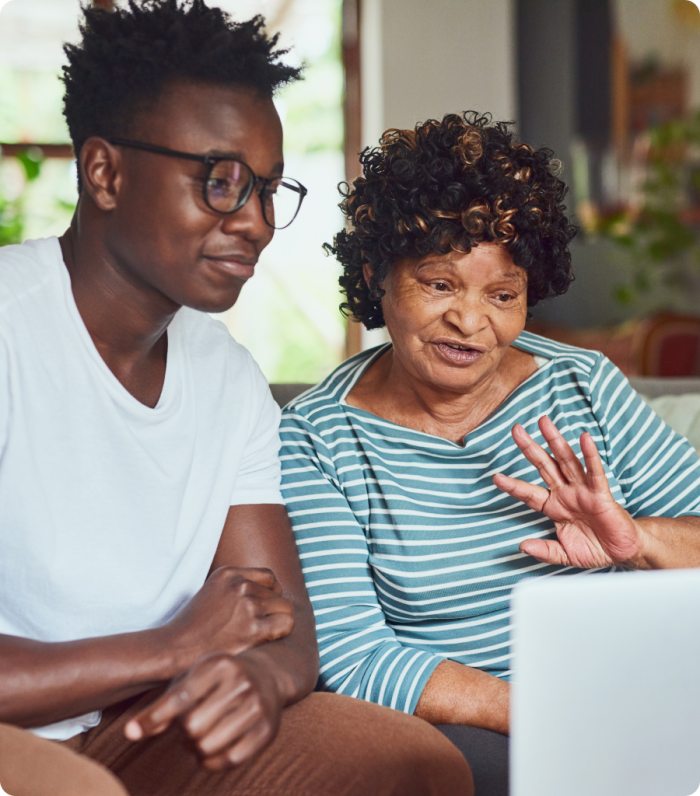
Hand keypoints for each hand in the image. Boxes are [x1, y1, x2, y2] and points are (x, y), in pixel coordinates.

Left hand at [125, 652, 281, 769]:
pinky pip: (229, 760)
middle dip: (183, 732)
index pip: (180, 697)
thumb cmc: (219, 679)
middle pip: (192, 726)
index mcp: (219, 664)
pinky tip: (211, 750)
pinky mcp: (267, 730)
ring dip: (195, 748)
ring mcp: (257, 705)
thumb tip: (130, 733)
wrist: (268, 675)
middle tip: (187, 726)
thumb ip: (163, 705)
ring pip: (208, 746)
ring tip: (198, 737)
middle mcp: (241, 681)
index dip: (154, 717)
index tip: (130, 732)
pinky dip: (212, 762)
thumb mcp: (192, 679)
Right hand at [160, 566, 293, 672]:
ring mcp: (248, 606)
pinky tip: (267, 640)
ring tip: (261, 635)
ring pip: (285, 608)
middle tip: (259, 627)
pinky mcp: (253, 629)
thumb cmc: (192, 627)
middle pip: (278, 594)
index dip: (271, 593)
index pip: (269, 577)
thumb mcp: (211, 591)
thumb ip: (235, 587)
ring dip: (277, 622)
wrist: (175, 649)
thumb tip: (268, 592)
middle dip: (272, 610)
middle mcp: (240, 585)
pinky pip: (286, 624)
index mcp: (229, 573)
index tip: (264, 608)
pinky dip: (281, 632)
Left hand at [492, 416, 642, 567]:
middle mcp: (566, 493)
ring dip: (555, 441)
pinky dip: (590, 455)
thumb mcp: (564, 554)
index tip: (495, 477)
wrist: (623, 552)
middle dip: (529, 447)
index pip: (529, 493)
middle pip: (544, 466)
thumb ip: (545, 550)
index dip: (513, 485)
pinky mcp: (601, 494)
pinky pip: (594, 472)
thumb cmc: (595, 549)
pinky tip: (584, 438)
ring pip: (566, 461)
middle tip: (515, 429)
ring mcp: (583, 491)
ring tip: (544, 422)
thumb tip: (522, 547)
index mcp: (554, 507)